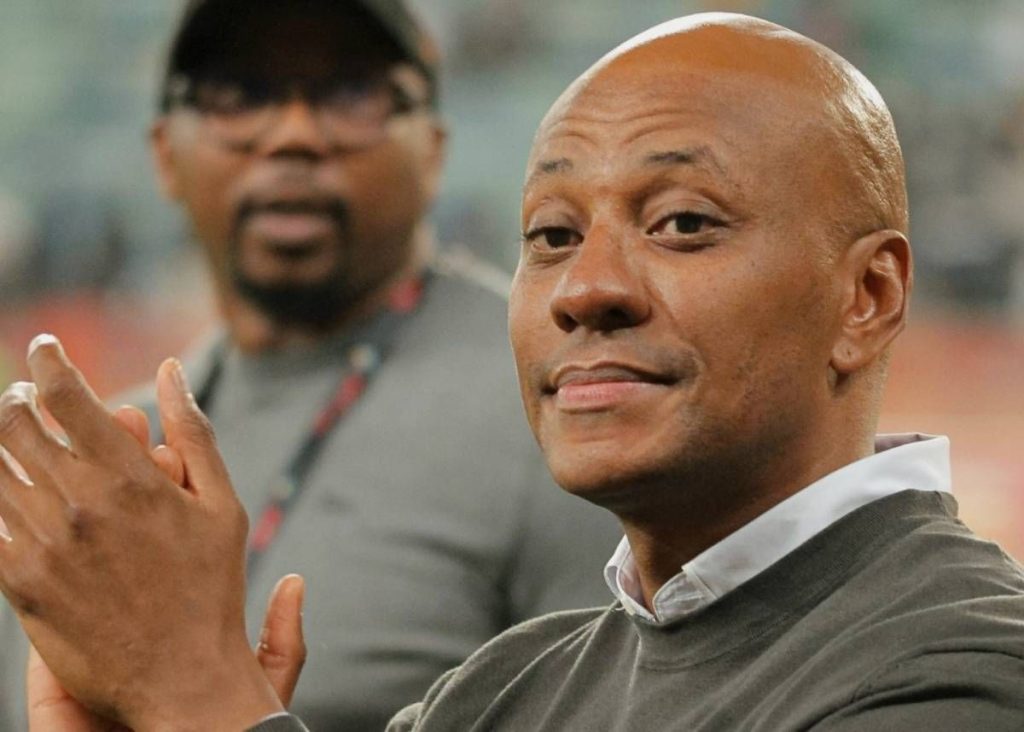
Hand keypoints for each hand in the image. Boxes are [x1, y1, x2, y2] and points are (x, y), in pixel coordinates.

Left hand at [0, 335, 285, 729]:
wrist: (182, 677)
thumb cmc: (212, 587)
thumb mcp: (221, 504)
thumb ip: (192, 432)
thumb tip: (172, 369)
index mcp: (129, 479)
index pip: (67, 398)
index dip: (49, 361)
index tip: (45, 346)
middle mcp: (79, 505)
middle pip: (16, 427)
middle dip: (16, 399)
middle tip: (22, 395)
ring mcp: (43, 545)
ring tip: (10, 436)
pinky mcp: (20, 583)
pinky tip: (8, 491)